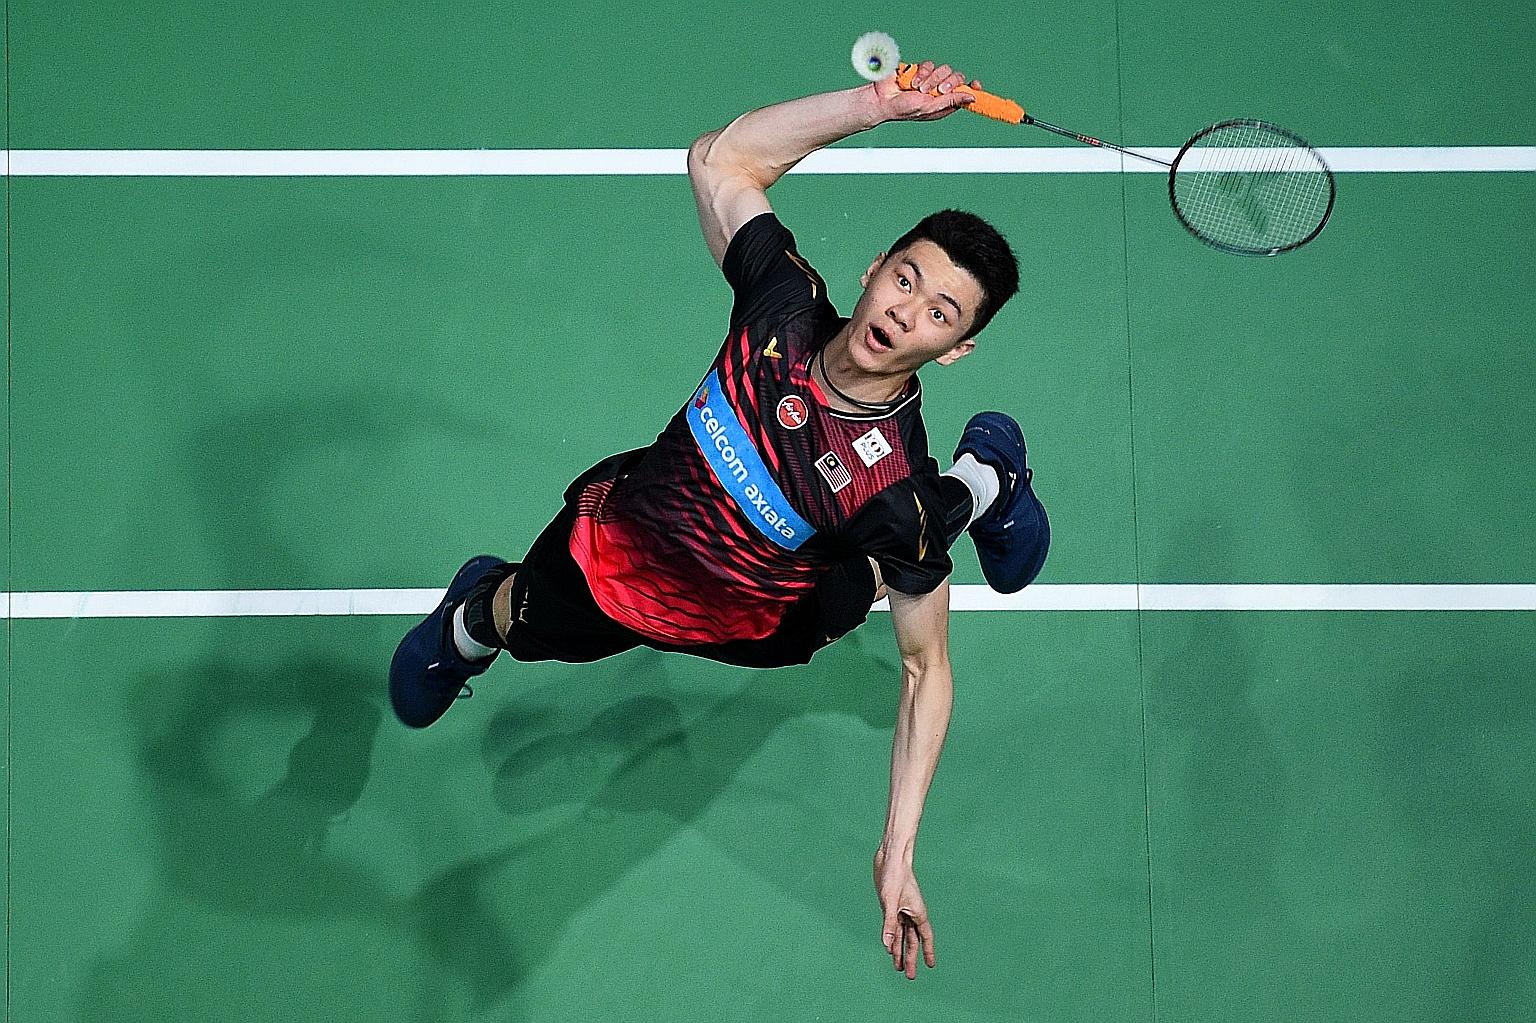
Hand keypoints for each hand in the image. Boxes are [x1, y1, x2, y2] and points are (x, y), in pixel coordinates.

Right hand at [872, 60, 977, 121]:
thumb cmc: (904, 109)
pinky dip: (921, 73)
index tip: (976, 85)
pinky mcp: (921, 69)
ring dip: (931, 79)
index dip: (972, 88)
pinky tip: (912, 81)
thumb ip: (951, 101)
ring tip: (918, 88)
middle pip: (957, 77)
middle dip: (949, 82)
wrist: (883, 99)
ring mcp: (931, 78)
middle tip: (938, 90)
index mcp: (945, 103)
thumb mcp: (930, 108)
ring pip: (944, 69)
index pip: (964, 93)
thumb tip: (972, 97)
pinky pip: (929, 64)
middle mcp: (940, 90)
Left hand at [873, 846, 936, 979]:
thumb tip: (886, 945)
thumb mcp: (890, 901)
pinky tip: (889, 947)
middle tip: (910, 976)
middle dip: (911, 958)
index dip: (928, 951)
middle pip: (913, 940)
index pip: (925, 937)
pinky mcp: (892, 905)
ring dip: (900, 950)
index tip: (930, 965)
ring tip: (898, 967)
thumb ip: (889, 924)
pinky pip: (895, 926)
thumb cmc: (894, 875)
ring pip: (903, 935)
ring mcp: (902, 909)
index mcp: (917, 912)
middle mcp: (911, 912)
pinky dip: (893, 938)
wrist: (890, 857)